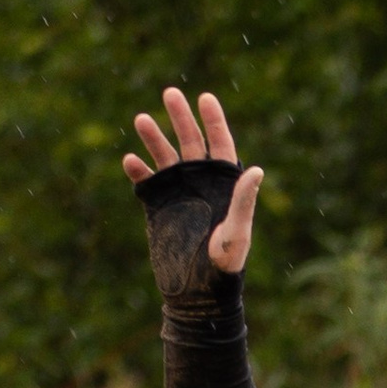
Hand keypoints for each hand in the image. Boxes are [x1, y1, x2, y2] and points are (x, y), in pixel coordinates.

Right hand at [122, 83, 263, 271]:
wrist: (196, 294)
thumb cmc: (223, 266)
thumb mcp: (236, 233)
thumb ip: (242, 201)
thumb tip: (256, 170)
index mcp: (223, 184)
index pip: (220, 144)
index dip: (213, 120)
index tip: (204, 97)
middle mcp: (201, 183)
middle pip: (190, 142)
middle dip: (180, 117)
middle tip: (169, 93)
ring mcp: (178, 193)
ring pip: (165, 157)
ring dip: (153, 137)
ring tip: (141, 118)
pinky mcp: (158, 207)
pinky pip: (146, 182)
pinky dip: (138, 170)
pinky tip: (130, 160)